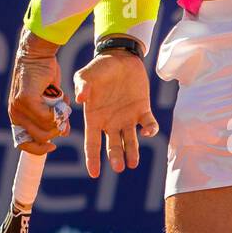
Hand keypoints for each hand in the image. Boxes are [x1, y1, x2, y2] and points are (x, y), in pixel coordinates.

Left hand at [8, 29, 67, 154]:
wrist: (37, 54)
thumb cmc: (44, 76)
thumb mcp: (50, 102)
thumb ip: (55, 118)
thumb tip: (64, 133)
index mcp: (18, 117)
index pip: (24, 144)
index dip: (40, 149)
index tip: (52, 146)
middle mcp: (15, 114)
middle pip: (41, 138)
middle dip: (56, 130)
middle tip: (63, 116)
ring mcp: (19, 108)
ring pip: (46, 128)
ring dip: (59, 117)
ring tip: (61, 101)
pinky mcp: (26, 100)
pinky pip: (47, 116)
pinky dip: (58, 109)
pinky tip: (59, 96)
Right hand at [73, 48, 158, 177]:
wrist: (119, 58)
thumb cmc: (98, 68)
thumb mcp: (85, 75)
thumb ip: (82, 86)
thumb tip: (81, 99)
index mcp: (95, 118)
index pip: (92, 144)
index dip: (93, 159)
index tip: (94, 174)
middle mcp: (111, 123)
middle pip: (113, 146)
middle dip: (116, 157)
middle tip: (119, 166)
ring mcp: (127, 118)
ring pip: (131, 140)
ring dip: (132, 152)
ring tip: (133, 163)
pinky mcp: (143, 109)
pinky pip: (148, 123)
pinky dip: (150, 129)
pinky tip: (147, 132)